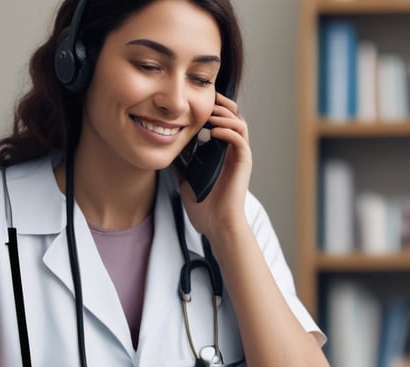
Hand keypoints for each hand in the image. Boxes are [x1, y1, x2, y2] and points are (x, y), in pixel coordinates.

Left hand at [179, 92, 251, 240]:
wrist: (217, 224)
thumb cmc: (204, 207)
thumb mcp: (185, 179)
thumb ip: (181, 164)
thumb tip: (165, 152)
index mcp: (221, 153)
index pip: (221, 122)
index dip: (213, 109)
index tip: (196, 103)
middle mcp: (232, 152)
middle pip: (234, 117)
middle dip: (221, 105)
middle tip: (206, 99)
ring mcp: (239, 157)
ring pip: (239, 123)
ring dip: (225, 115)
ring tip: (210, 113)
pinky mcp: (244, 163)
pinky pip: (239, 139)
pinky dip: (228, 130)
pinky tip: (214, 130)